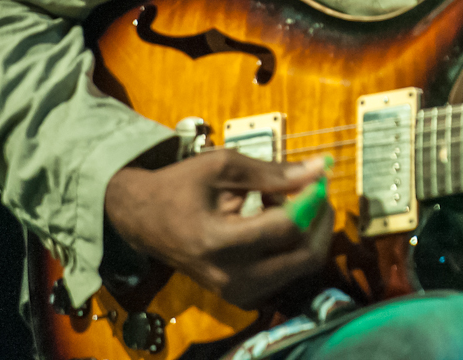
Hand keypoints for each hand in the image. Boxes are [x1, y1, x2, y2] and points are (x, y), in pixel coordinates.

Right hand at [104, 148, 332, 308]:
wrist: (142, 219)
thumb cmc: (180, 186)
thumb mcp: (222, 167)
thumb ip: (272, 172)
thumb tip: (318, 169)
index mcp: (218, 242)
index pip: (286, 228)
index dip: (311, 199)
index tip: (318, 176)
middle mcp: (230, 276)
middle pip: (303, 258)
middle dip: (320, 221)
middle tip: (317, 191)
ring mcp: (236, 292)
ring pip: (299, 267)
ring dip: (306, 233)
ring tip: (286, 201)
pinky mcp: (241, 295)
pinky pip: (285, 272)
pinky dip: (291, 246)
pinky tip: (276, 219)